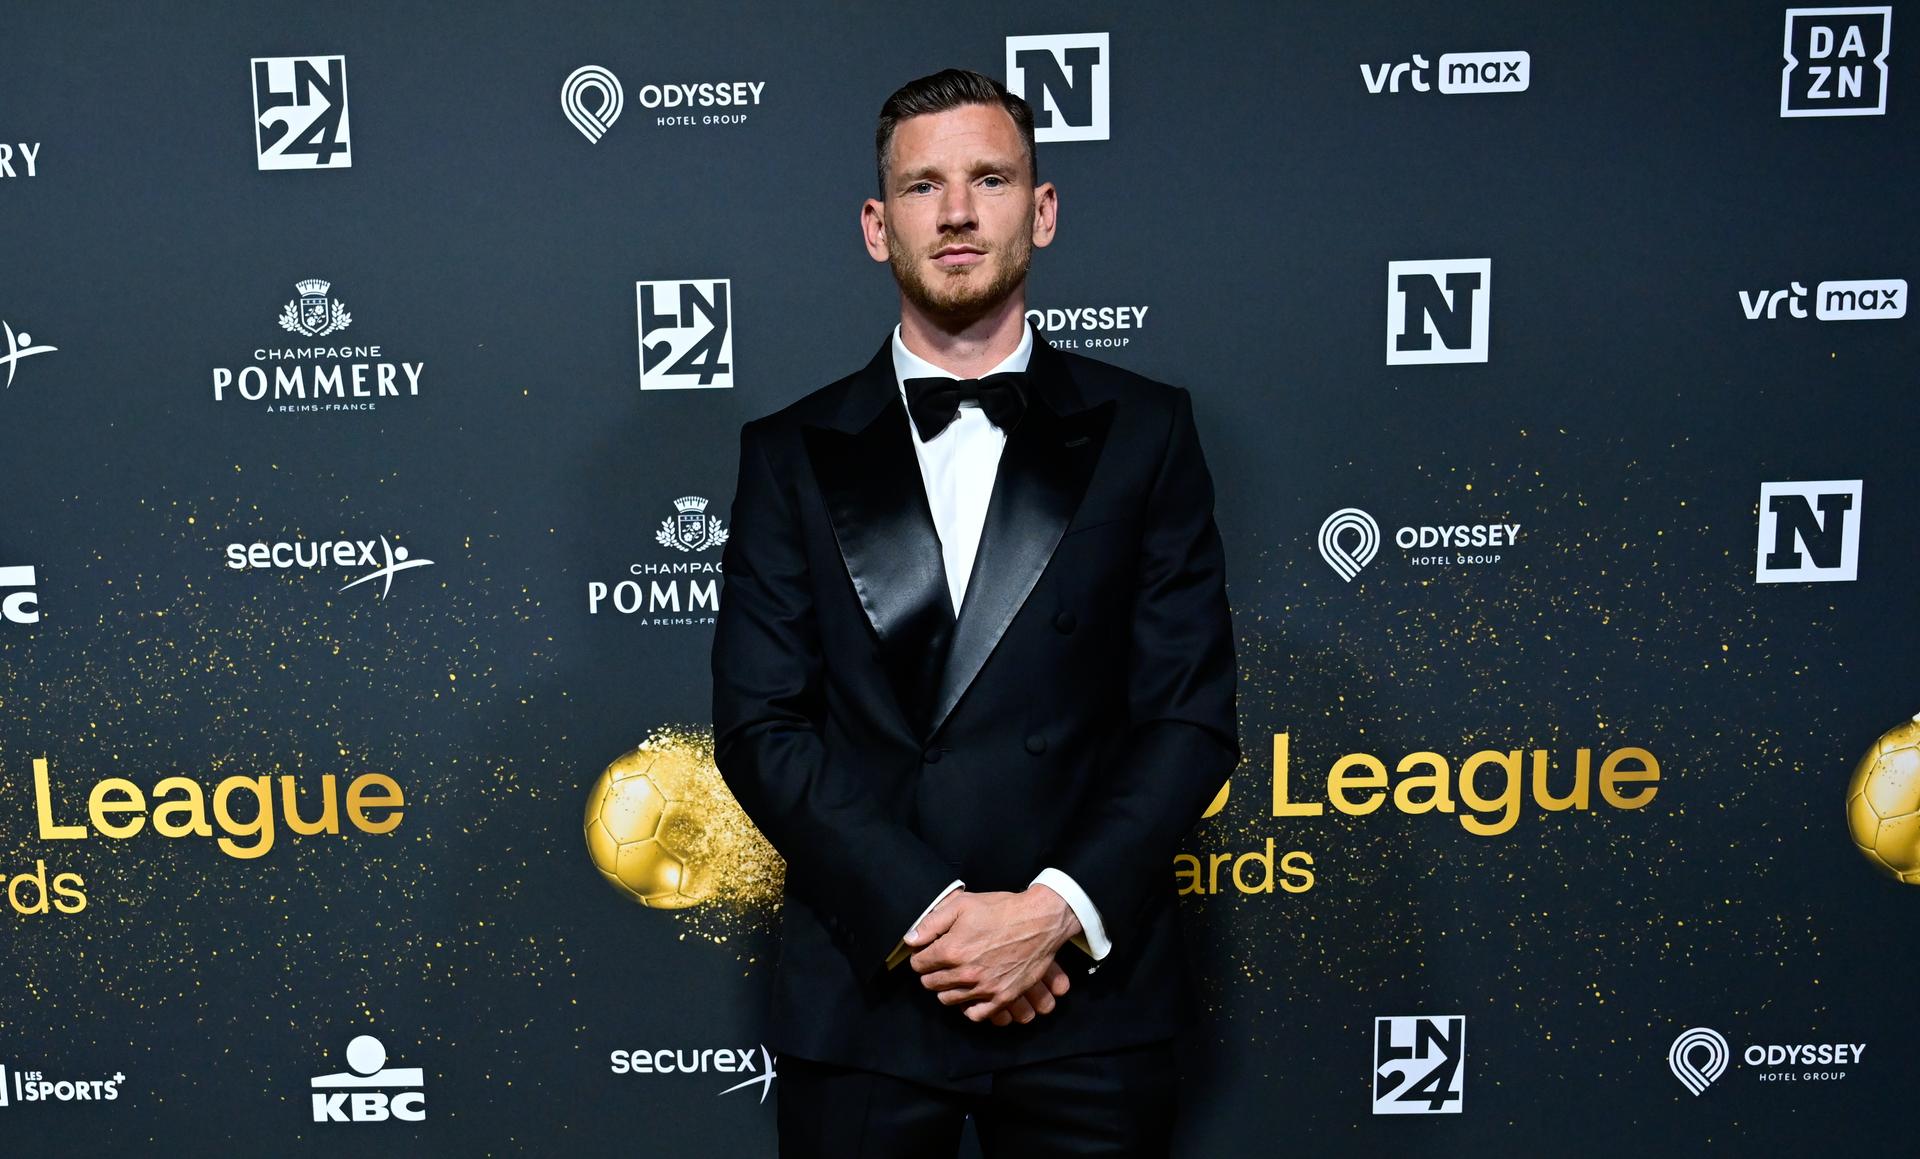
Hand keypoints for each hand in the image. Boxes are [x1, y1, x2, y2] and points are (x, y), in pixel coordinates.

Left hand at [904, 887, 1081, 1024]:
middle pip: (931, 984)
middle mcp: (965, 973)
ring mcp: (985, 988)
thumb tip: (910, 940)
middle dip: (931, 973)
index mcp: (952, 950)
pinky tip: (970, 994)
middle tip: (939, 964)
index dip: (920, 956)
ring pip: (948, 999)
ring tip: (953, 977)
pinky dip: (968, 1007)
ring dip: (946, 989)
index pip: (919, 964)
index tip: (928, 952)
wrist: (1039, 921)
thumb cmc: (1001, 909)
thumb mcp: (962, 905)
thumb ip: (931, 923)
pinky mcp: (1003, 997)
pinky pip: (975, 1014)